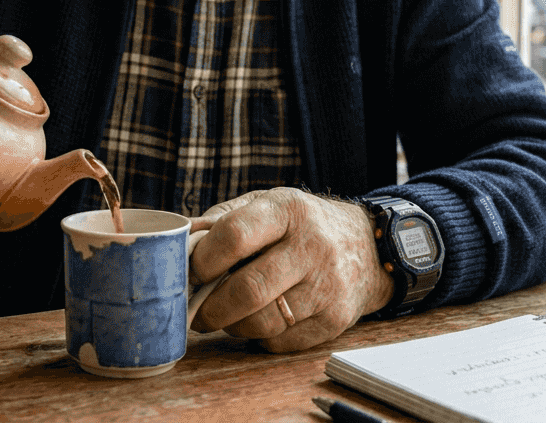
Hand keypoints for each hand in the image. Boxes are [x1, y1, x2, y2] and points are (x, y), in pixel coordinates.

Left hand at [187, 187, 393, 351]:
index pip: (235, 236)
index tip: (190, 272)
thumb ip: (222, 220)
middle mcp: (312, 246)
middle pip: (247, 289)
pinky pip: (280, 341)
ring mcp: (327, 286)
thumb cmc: (302, 225)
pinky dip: (260, 337)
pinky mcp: (335, 319)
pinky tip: (260, 320)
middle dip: (210, 307)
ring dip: (232, 325)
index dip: (203, 260)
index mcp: (287, 209)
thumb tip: (177, 241)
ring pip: (261, 322)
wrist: (368, 246)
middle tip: (196, 310)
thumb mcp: (267, 205)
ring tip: (226, 315)